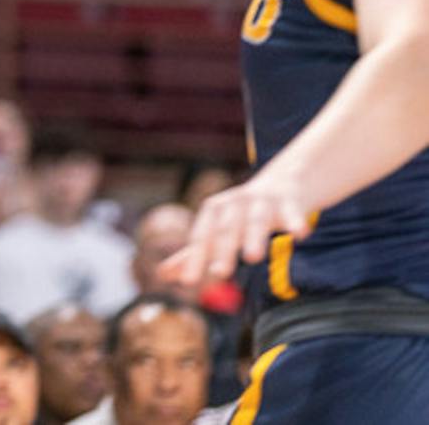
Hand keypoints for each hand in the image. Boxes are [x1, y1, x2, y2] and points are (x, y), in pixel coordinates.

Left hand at [159, 172, 314, 287]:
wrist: (283, 181)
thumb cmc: (243, 213)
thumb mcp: (217, 229)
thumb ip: (193, 253)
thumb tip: (163, 274)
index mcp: (215, 211)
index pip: (202, 237)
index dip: (194, 258)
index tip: (188, 282)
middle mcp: (235, 203)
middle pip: (227, 229)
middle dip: (222, 250)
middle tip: (218, 272)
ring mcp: (262, 200)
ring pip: (256, 220)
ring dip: (253, 237)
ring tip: (252, 257)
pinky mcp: (289, 200)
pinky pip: (292, 211)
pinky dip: (295, 221)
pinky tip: (300, 234)